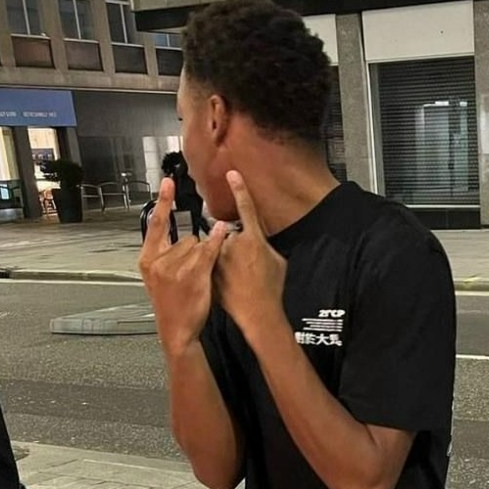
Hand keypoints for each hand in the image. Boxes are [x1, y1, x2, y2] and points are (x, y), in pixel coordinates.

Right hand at [139, 178, 227, 356]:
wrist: (176, 330)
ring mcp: (175, 267)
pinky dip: (216, 241)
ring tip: (198, 280)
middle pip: (185, 237)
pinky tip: (221, 232)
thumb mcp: (158, 278)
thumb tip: (176, 237)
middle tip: (191, 273)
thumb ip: (164, 256)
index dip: (163, 202)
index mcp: (147, 259)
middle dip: (194, 250)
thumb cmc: (171, 305)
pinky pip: (208, 250)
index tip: (167, 182)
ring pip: (198, 246)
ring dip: (204, 258)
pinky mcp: (192, 274)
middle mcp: (158, 260)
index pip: (156, 224)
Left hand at [213, 171, 287, 344]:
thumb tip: (262, 239)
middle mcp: (234, 244)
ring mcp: (220, 256)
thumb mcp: (278, 261)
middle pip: (230, 235)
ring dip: (225, 259)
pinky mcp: (210, 268)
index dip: (239, 189)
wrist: (258, 313)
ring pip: (219, 249)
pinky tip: (229, 283)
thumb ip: (266, 245)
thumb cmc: (272, 290)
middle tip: (247, 267)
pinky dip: (218, 269)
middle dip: (234, 247)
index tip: (232, 174)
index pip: (246, 208)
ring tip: (238, 278)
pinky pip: (212, 262)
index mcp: (254, 239)